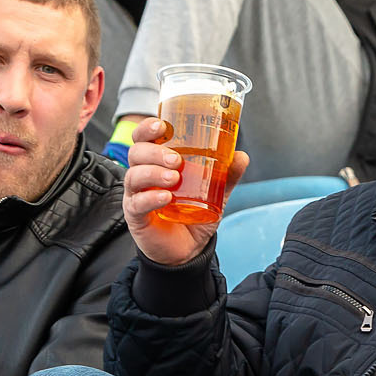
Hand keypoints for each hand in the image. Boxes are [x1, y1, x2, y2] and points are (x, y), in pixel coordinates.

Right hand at [121, 116, 249, 266]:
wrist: (187, 249)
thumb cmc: (193, 214)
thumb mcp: (214, 193)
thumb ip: (226, 175)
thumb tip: (242, 156)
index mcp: (157, 162)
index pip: (143, 138)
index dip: (147, 128)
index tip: (161, 125)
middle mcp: (143, 175)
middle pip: (136, 153)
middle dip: (154, 152)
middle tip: (177, 159)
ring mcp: (136, 195)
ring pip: (134, 175)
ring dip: (153, 172)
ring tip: (174, 179)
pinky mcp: (135, 216)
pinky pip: (136, 203)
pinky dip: (150, 198)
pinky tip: (165, 197)